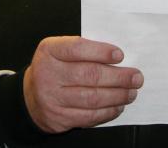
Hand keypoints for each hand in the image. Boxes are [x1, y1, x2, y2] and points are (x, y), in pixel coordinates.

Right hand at [23, 36, 142, 132]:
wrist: (31, 95)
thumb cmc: (54, 68)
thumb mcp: (60, 50)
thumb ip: (83, 49)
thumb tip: (117, 56)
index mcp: (50, 51)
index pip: (77, 48)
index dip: (101, 52)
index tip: (120, 55)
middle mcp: (48, 74)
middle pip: (89, 75)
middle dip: (118, 77)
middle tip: (136, 77)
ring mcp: (52, 98)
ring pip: (92, 98)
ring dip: (117, 95)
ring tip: (131, 92)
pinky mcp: (59, 118)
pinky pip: (88, 116)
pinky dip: (107, 112)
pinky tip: (118, 105)